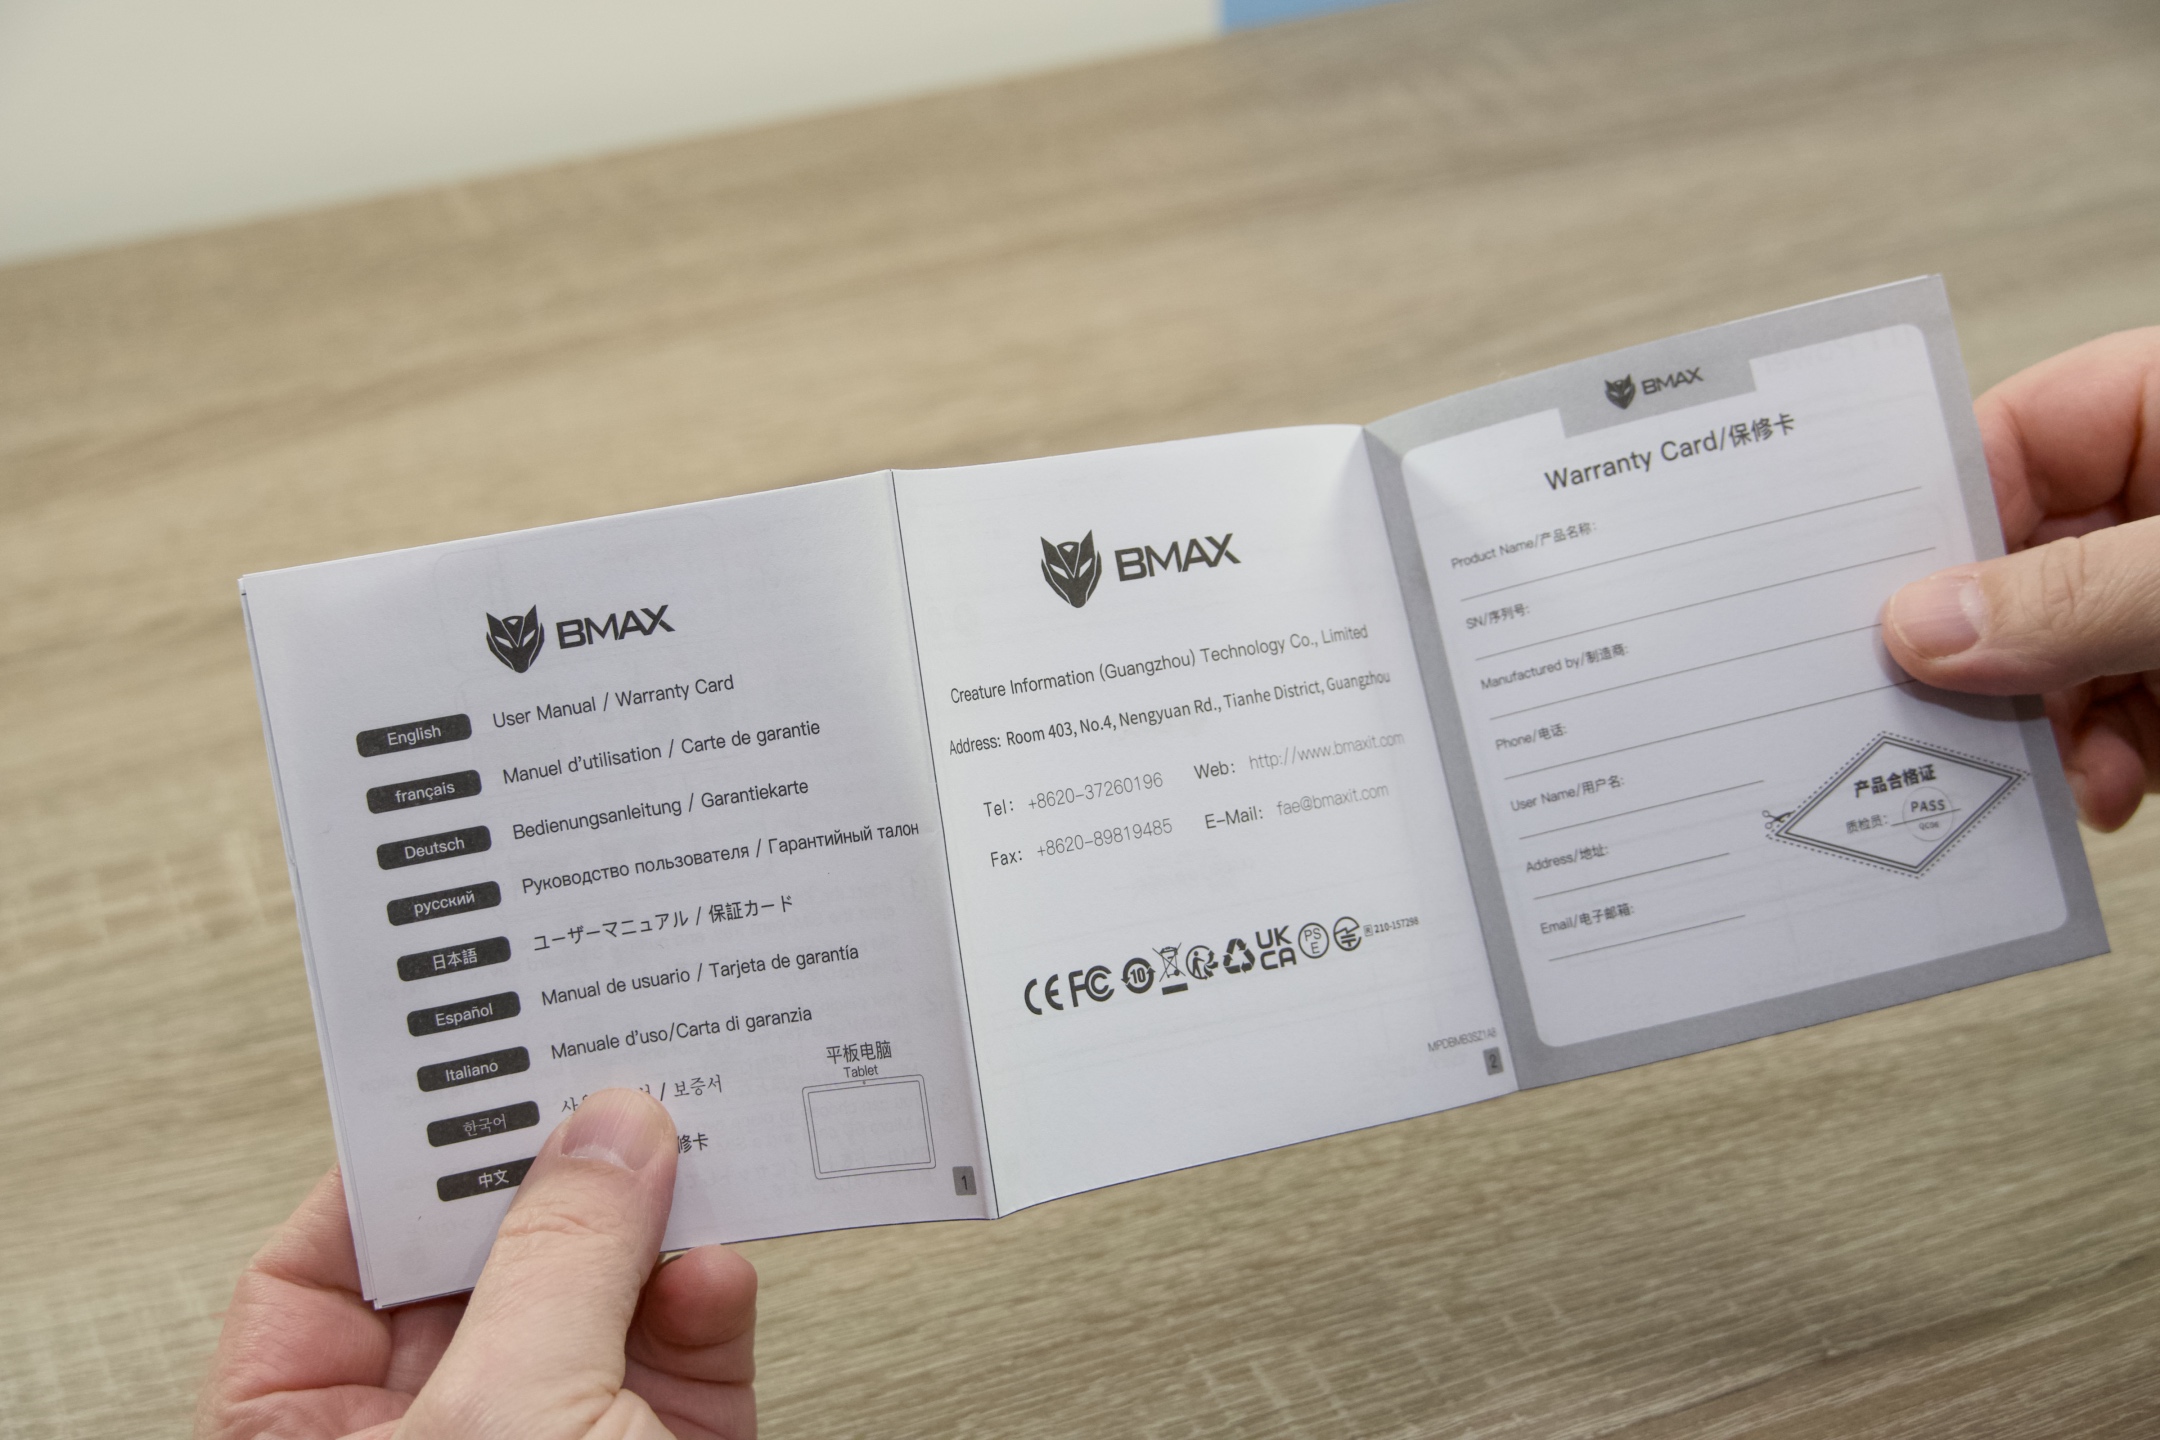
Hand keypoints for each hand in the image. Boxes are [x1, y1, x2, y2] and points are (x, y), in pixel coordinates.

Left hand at [197, 1088, 756, 1438]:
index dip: (392, 1168)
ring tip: (683, 1143)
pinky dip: (711, 1297)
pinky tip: (717, 1266)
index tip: (469, 1073)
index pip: (320, 1271)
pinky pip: (686, 1344)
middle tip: (598, 1078)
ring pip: (600, 1291)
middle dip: (553, 1173)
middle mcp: (438, 1433)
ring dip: (652, 1223)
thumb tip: (606, 1137)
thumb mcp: (510, 1419)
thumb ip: (557, 1263)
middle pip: (484, 1260)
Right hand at [1882, 327, 2159, 830]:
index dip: (1930, 521)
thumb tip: (1923, 626)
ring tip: (2037, 778)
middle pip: (2010, 565)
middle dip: (1976, 656)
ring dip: (2032, 731)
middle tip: (1922, 710)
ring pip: (2050, 657)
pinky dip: (2094, 765)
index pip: (2004, 440)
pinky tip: (2098, 792)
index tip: (1866, 600)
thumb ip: (2079, 595)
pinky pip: (2110, 717)